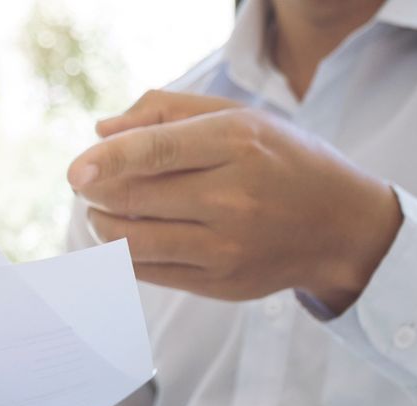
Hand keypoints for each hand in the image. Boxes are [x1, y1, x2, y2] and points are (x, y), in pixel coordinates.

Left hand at [67, 90, 402, 313]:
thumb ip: (169, 112)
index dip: (107, 161)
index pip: (157, 151)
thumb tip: (102, 131)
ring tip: (102, 212)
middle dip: (97, 192)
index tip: (76, 171)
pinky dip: (125, 253)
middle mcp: (233, 197)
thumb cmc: (283, 162)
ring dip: (102, 226)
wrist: (340, 227)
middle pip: (136, 198)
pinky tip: (127, 236)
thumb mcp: (240, 118)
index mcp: (238, 143)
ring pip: (134, 242)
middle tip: (86, 183)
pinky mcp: (219, 283)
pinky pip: (149, 271)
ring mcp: (226, 246)